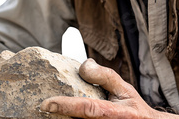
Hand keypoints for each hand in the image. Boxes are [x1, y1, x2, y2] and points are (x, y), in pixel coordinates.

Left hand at [40, 58, 172, 118]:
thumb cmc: (134, 110)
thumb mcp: (125, 89)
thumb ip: (104, 76)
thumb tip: (84, 64)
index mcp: (114, 114)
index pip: (87, 109)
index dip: (65, 106)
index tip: (46, 104)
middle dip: (60, 115)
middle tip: (45, 107)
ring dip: (64, 118)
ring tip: (53, 109)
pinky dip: (70, 118)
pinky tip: (63, 114)